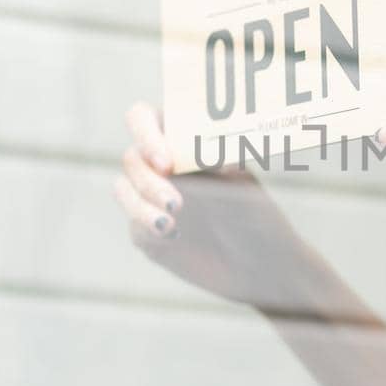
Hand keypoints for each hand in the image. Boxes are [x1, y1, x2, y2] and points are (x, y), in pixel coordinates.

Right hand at [113, 102, 318, 308]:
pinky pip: (134, 224)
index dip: (146, 134)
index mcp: (181, 142)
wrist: (261, 266)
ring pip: (124, 190)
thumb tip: (204, 151)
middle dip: (150, 179)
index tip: (166, 162)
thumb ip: (215, 165)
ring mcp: (151, 200)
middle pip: (131, 158)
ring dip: (141, 204)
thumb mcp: (241, 186)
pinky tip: (175, 235)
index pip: (144, 119)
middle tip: (177, 203)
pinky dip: (149, 227)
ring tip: (170, 223)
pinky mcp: (147, 232)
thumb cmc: (256, 215)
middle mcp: (161, 167)